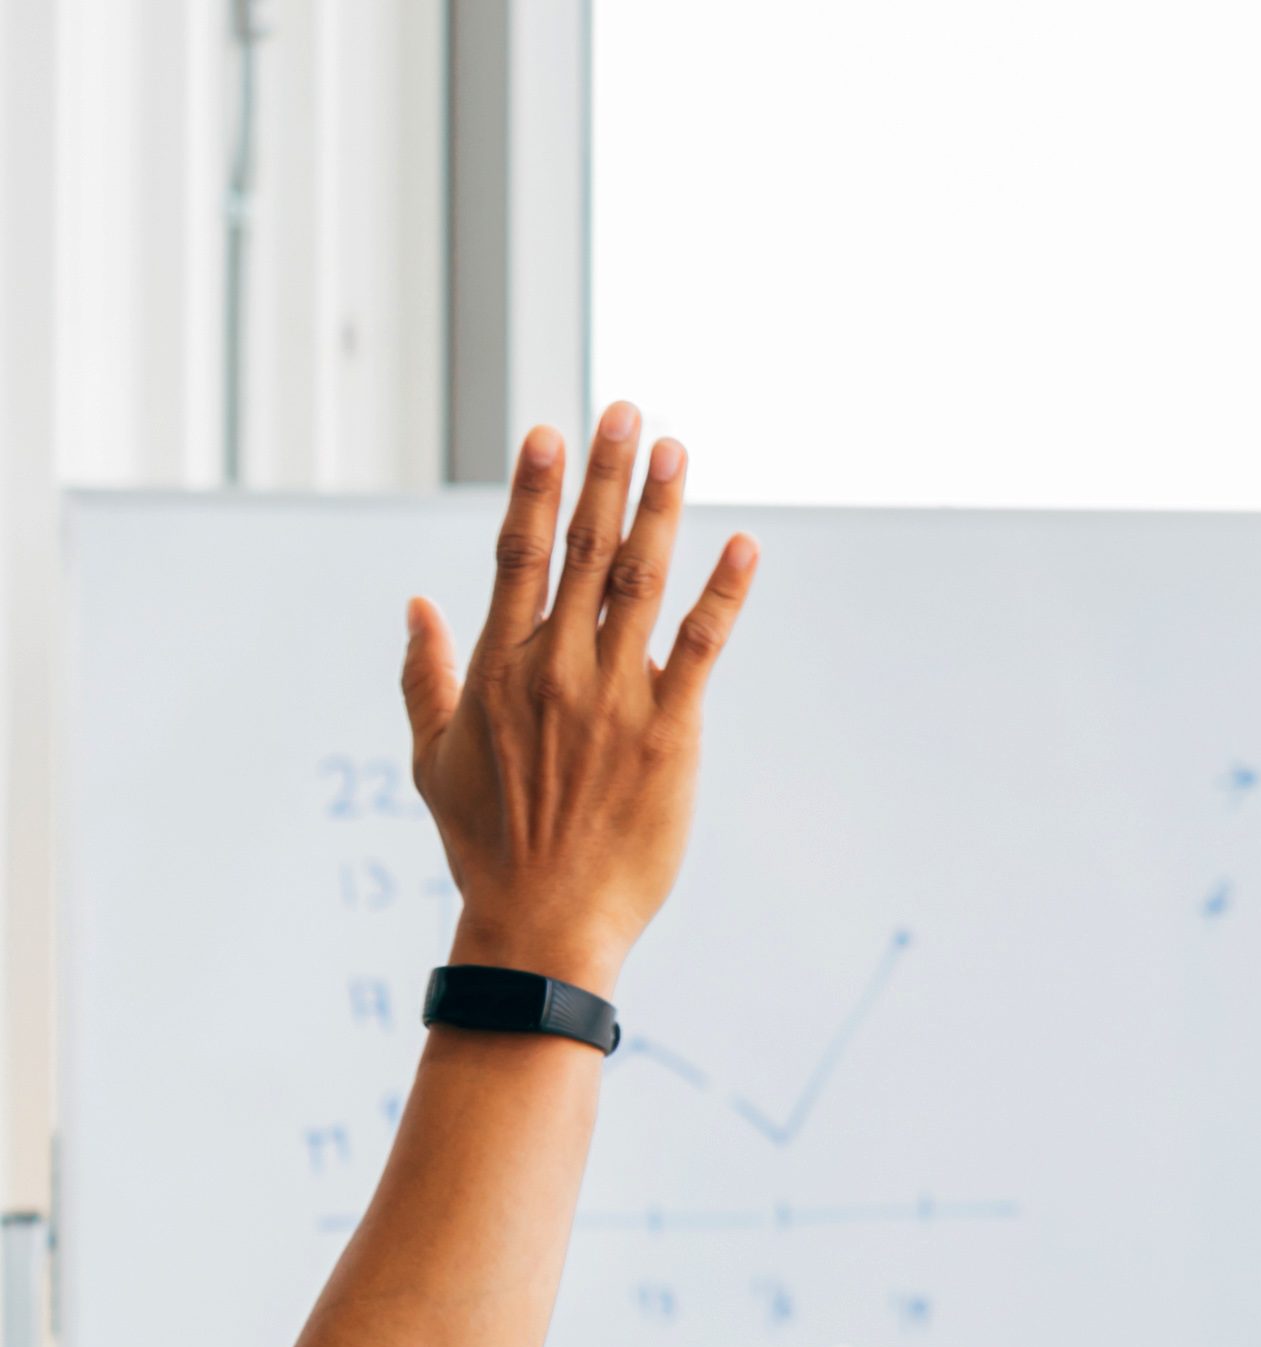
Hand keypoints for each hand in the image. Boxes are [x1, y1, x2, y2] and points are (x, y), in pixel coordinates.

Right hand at [405, 403, 757, 996]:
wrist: (542, 919)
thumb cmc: (486, 843)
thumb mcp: (430, 756)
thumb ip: (424, 674)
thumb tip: (414, 604)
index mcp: (496, 667)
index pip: (517, 553)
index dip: (535, 487)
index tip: (548, 432)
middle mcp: (554, 668)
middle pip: (584, 549)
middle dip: (606, 474)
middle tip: (625, 410)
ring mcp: (613, 696)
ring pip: (641, 582)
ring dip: (662, 510)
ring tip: (678, 449)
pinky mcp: (669, 731)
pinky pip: (703, 645)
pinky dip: (724, 591)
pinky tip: (743, 543)